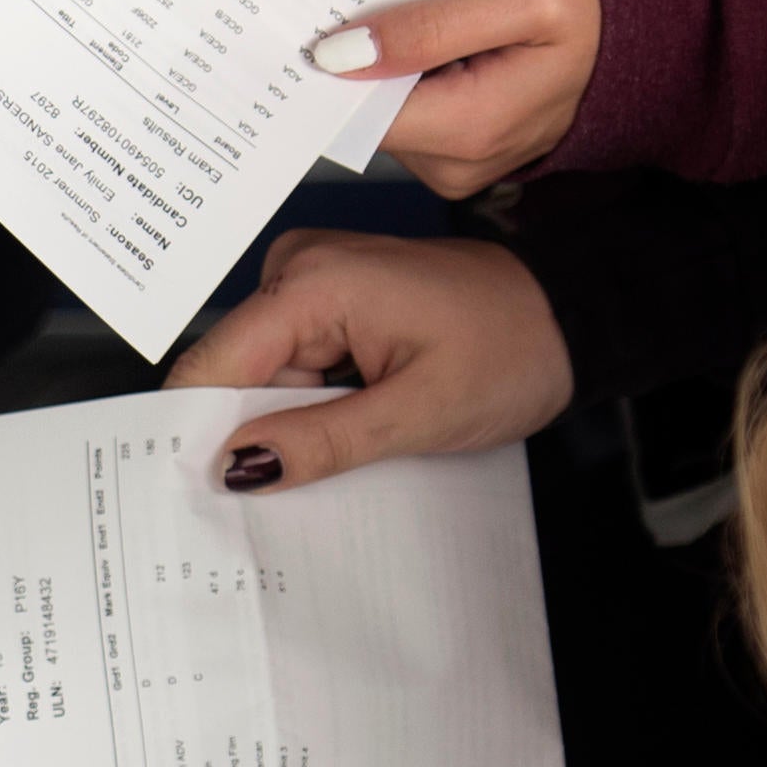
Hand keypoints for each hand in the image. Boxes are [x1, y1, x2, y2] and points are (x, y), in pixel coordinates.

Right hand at [167, 234, 571, 490]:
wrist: (565, 313)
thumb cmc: (513, 348)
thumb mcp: (419, 412)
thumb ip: (321, 440)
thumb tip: (237, 466)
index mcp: (313, 281)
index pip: (212, 365)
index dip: (200, 435)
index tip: (204, 498)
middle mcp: (299, 267)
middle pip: (231, 374)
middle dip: (250, 435)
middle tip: (290, 491)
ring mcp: (311, 279)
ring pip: (259, 377)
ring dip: (284, 426)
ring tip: (340, 453)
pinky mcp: (326, 299)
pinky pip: (289, 366)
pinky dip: (306, 407)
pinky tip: (344, 430)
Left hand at [316, 0, 600, 197]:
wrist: (649, 34)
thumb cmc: (596, 7)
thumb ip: (429, 28)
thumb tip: (340, 54)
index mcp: (468, 131)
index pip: (359, 111)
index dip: (334, 66)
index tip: (320, 17)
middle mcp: (457, 165)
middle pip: (368, 113)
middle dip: (365, 57)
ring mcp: (459, 166)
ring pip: (386, 111)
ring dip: (391, 61)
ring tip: (421, 9)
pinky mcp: (461, 153)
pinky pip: (412, 112)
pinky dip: (412, 72)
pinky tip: (437, 35)